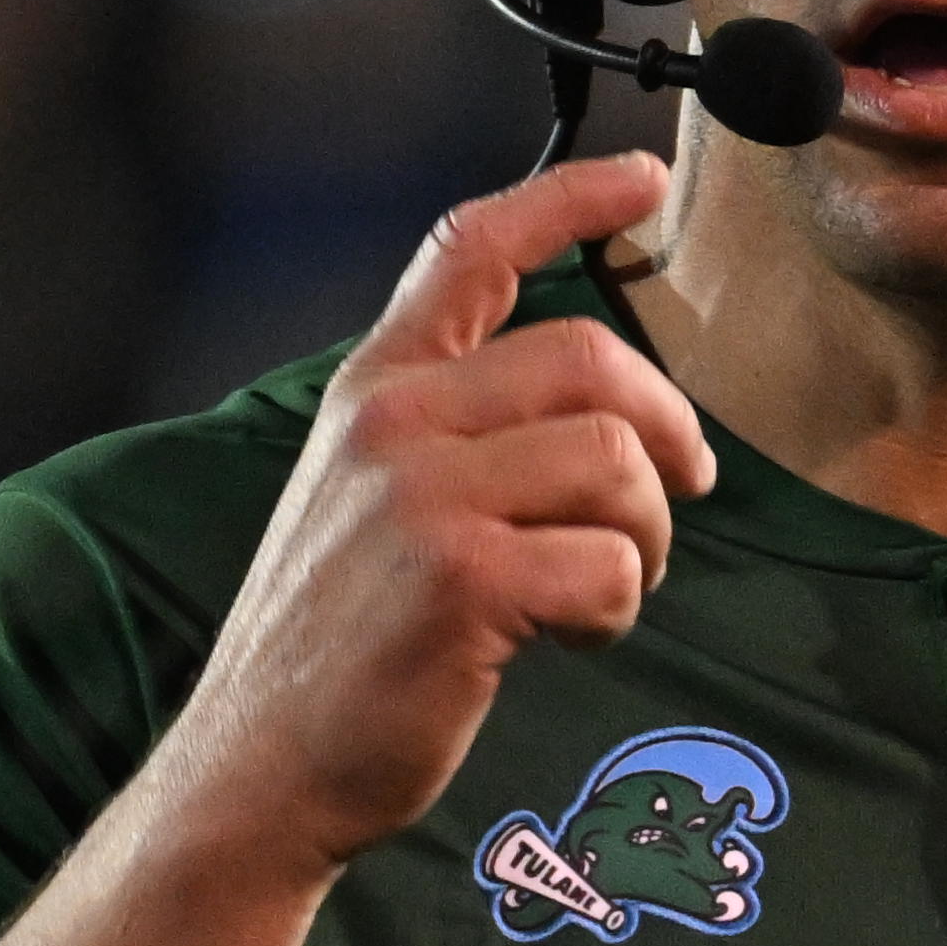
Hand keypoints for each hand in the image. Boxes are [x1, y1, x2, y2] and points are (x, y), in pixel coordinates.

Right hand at [168, 156, 707, 880]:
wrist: (261, 765)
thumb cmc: (336, 643)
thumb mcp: (363, 496)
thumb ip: (452, 430)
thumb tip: (601, 413)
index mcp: (373, 386)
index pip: (473, 246)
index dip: (572, 198)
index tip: (648, 180)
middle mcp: (392, 421)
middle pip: (591, 360)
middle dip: (666, 429)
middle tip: (685, 492)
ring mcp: (421, 497)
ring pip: (616, 461)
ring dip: (646, 534)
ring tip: (607, 586)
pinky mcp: (460, 579)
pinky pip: (611, 563)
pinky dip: (620, 607)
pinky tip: (575, 634)